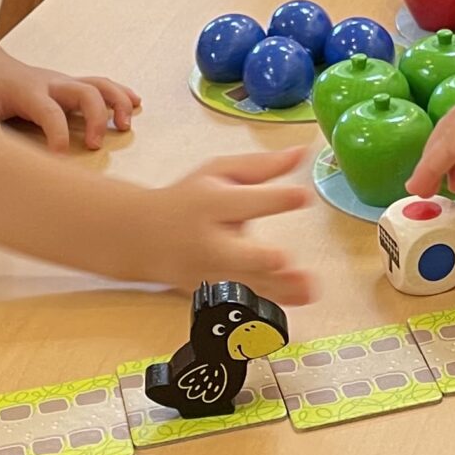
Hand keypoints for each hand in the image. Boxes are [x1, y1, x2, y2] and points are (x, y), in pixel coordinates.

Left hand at [0, 45, 139, 152]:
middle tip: (95, 145)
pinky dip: (121, 93)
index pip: (50, 111)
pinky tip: (136, 103)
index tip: (60, 156)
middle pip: (84, 93)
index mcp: (28, 91)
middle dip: (96, 118)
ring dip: (117, 102)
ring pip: (99, 85)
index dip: (58, 134)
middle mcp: (51, 83)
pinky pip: (101, 85)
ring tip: (126, 126)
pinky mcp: (71, 85)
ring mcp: (64, 83)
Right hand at [116, 149, 316, 306]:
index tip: (302, 196)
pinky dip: (270, 302)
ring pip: (245, 285)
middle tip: (283, 257)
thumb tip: (302, 152)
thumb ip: (262, 165)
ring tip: (309, 287)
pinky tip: (298, 300)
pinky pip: (244, 300)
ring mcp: (210, 273)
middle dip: (259, 258)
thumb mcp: (219, 172)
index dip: (275, 199)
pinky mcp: (213, 292)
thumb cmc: (188, 200)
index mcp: (211, 204)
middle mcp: (210, 243)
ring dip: (278, 288)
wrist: (144, 237)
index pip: (244, 202)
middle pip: (236, 254)